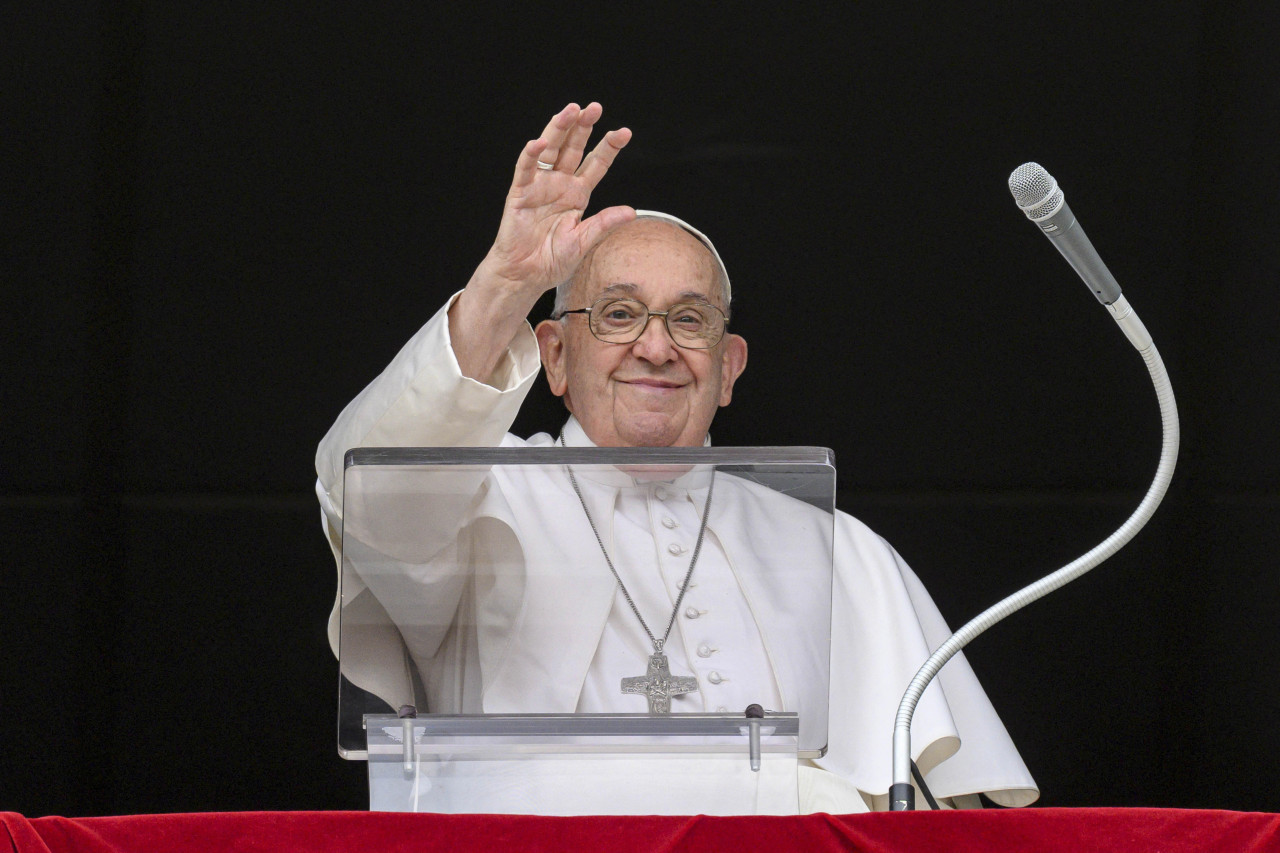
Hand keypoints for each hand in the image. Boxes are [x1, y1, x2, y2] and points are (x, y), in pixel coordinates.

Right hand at [481, 102, 633, 296]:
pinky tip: (538, 142)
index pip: (596, 164)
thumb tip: (631, 212)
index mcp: (578, 194)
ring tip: (570, 111)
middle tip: (594, 108)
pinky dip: (530, 156)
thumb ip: (604, 224)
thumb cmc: (553, 260)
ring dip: (559, 130)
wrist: (525, 276)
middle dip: (583, 128)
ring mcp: (539, 186)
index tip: (625, 132)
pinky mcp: (520, 194)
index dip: (609, 147)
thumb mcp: (584, 241)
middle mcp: (560, 184)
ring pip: (550, 151)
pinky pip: (525, 170)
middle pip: (573, 148)